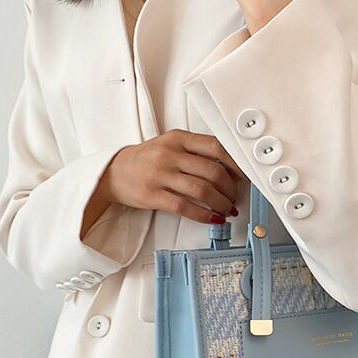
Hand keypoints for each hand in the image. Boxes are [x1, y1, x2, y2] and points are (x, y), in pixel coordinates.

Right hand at [95, 130, 249, 224]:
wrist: (112, 172)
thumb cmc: (145, 159)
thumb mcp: (169, 144)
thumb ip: (195, 151)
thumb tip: (228, 168)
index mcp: (178, 138)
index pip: (216, 147)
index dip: (236, 163)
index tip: (244, 175)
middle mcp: (170, 154)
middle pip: (213, 171)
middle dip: (230, 188)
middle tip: (234, 197)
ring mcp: (161, 174)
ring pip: (202, 190)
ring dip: (221, 203)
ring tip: (226, 209)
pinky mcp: (153, 195)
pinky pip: (185, 207)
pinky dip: (204, 215)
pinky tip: (212, 218)